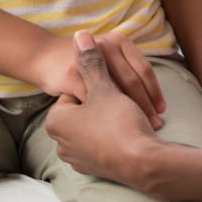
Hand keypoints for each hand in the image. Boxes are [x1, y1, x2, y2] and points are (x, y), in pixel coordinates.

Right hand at [32, 33, 165, 129]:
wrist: (45, 56)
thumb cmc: (84, 62)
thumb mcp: (109, 55)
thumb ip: (130, 67)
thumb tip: (155, 92)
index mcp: (118, 40)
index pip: (143, 69)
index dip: (154, 91)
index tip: (162, 109)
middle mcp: (104, 46)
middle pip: (131, 82)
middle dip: (146, 105)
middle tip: (156, 123)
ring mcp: (88, 62)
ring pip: (114, 92)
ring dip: (129, 113)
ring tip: (139, 129)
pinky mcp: (71, 78)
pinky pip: (91, 101)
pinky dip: (103, 117)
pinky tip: (111, 130)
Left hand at [46, 32, 161, 184]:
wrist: (144, 165)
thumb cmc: (119, 123)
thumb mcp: (104, 87)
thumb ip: (91, 61)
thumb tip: (80, 35)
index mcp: (57, 120)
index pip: (78, 88)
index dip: (102, 82)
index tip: (117, 83)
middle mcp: (61, 141)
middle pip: (89, 108)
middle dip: (111, 100)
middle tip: (128, 99)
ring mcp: (78, 158)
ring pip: (99, 125)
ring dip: (116, 116)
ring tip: (135, 114)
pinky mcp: (96, 167)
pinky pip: (106, 142)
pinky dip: (118, 134)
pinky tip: (132, 130)